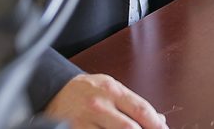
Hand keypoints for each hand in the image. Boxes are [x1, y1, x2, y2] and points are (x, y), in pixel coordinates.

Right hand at [44, 74, 166, 128]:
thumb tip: (158, 118)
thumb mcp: (111, 88)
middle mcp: (99, 105)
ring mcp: (86, 121)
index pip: (140, 109)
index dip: (155, 123)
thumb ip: (133, 103)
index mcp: (112, 90)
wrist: (55, 91)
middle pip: (129, 127)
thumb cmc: (86, 90)